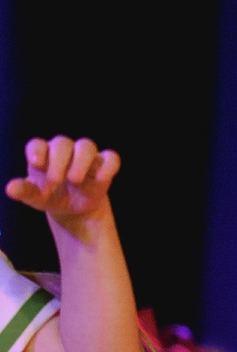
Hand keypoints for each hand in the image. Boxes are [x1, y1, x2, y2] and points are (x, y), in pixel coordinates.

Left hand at [5, 136, 121, 230]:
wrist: (73, 208)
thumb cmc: (50, 197)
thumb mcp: (36, 197)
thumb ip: (25, 191)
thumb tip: (10, 189)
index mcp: (43, 155)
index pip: (37, 144)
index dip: (37, 150)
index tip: (36, 164)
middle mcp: (64, 151)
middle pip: (62, 143)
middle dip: (58, 160)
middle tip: (55, 181)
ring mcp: (85, 156)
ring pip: (86, 145)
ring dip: (81, 160)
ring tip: (74, 179)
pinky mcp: (104, 164)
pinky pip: (111, 158)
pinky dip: (108, 166)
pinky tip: (101, 180)